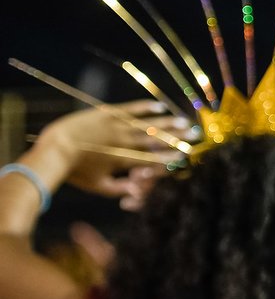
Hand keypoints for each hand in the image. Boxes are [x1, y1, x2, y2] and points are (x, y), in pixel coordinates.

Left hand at [34, 101, 182, 202]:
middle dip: (178, 137)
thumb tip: (138, 192)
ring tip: (184, 120)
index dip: (171, 156)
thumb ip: (119, 190)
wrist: (55, 148)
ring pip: (149, 123)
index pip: (155, 158)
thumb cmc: (76, 171)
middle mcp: (126, 141)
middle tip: (195, 135)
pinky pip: (131, 109)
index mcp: (125, 160)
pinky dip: (146, 107)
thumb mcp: (98, 186)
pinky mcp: (107, 114)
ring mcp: (117, 126)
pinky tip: (159, 106)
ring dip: (168, 122)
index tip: (185, 155)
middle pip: (157, 139)